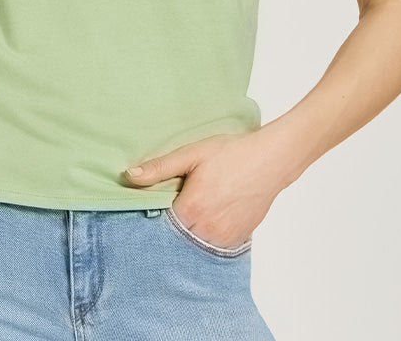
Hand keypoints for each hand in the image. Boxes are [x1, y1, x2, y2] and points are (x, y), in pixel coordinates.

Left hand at [124, 128, 288, 249]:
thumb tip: (129, 176)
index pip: (159, 226)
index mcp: (192, 209)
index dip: (152, 218)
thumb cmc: (232, 153)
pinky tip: (207, 218)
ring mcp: (224, 238)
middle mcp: (207, 230)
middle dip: (170, 227)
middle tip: (171, 208)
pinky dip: (207, 235)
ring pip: (195, 245)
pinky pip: (214, 246)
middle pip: (176, 238)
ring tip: (191, 211)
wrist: (271, 159)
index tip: (150, 208)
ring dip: (189, 233)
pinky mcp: (238, 240)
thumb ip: (160, 167)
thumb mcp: (192, 153)